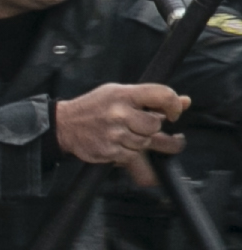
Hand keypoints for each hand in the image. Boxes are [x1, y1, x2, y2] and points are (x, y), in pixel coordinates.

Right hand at [57, 81, 188, 171]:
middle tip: (141, 126)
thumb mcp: (120, 93)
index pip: (163, 95)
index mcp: (124, 94)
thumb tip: (185, 102)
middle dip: (151, 128)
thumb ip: (151, 99)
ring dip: (140, 141)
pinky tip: (117, 144)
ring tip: (124, 135)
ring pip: (145, 142)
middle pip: (155, 125)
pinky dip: (128, 152)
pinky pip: (132, 156)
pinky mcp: (109, 151)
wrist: (63, 125)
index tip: (174, 113)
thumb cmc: (95, 107)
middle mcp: (119, 113)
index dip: (174, 106)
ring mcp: (114, 134)